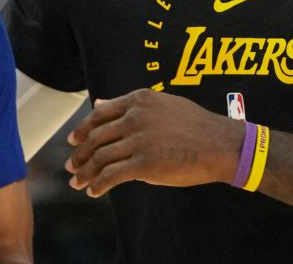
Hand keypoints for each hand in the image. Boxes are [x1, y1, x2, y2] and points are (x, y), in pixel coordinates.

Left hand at [64, 89, 242, 197]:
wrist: (221, 144)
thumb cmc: (195, 125)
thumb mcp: (162, 103)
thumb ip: (129, 105)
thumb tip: (98, 103)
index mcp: (139, 100)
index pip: (99, 114)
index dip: (82, 129)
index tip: (73, 140)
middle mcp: (135, 117)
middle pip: (96, 137)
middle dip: (80, 154)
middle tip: (71, 166)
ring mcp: (139, 140)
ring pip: (100, 157)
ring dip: (85, 172)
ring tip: (78, 182)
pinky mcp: (145, 164)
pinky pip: (112, 176)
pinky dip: (98, 185)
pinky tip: (94, 191)